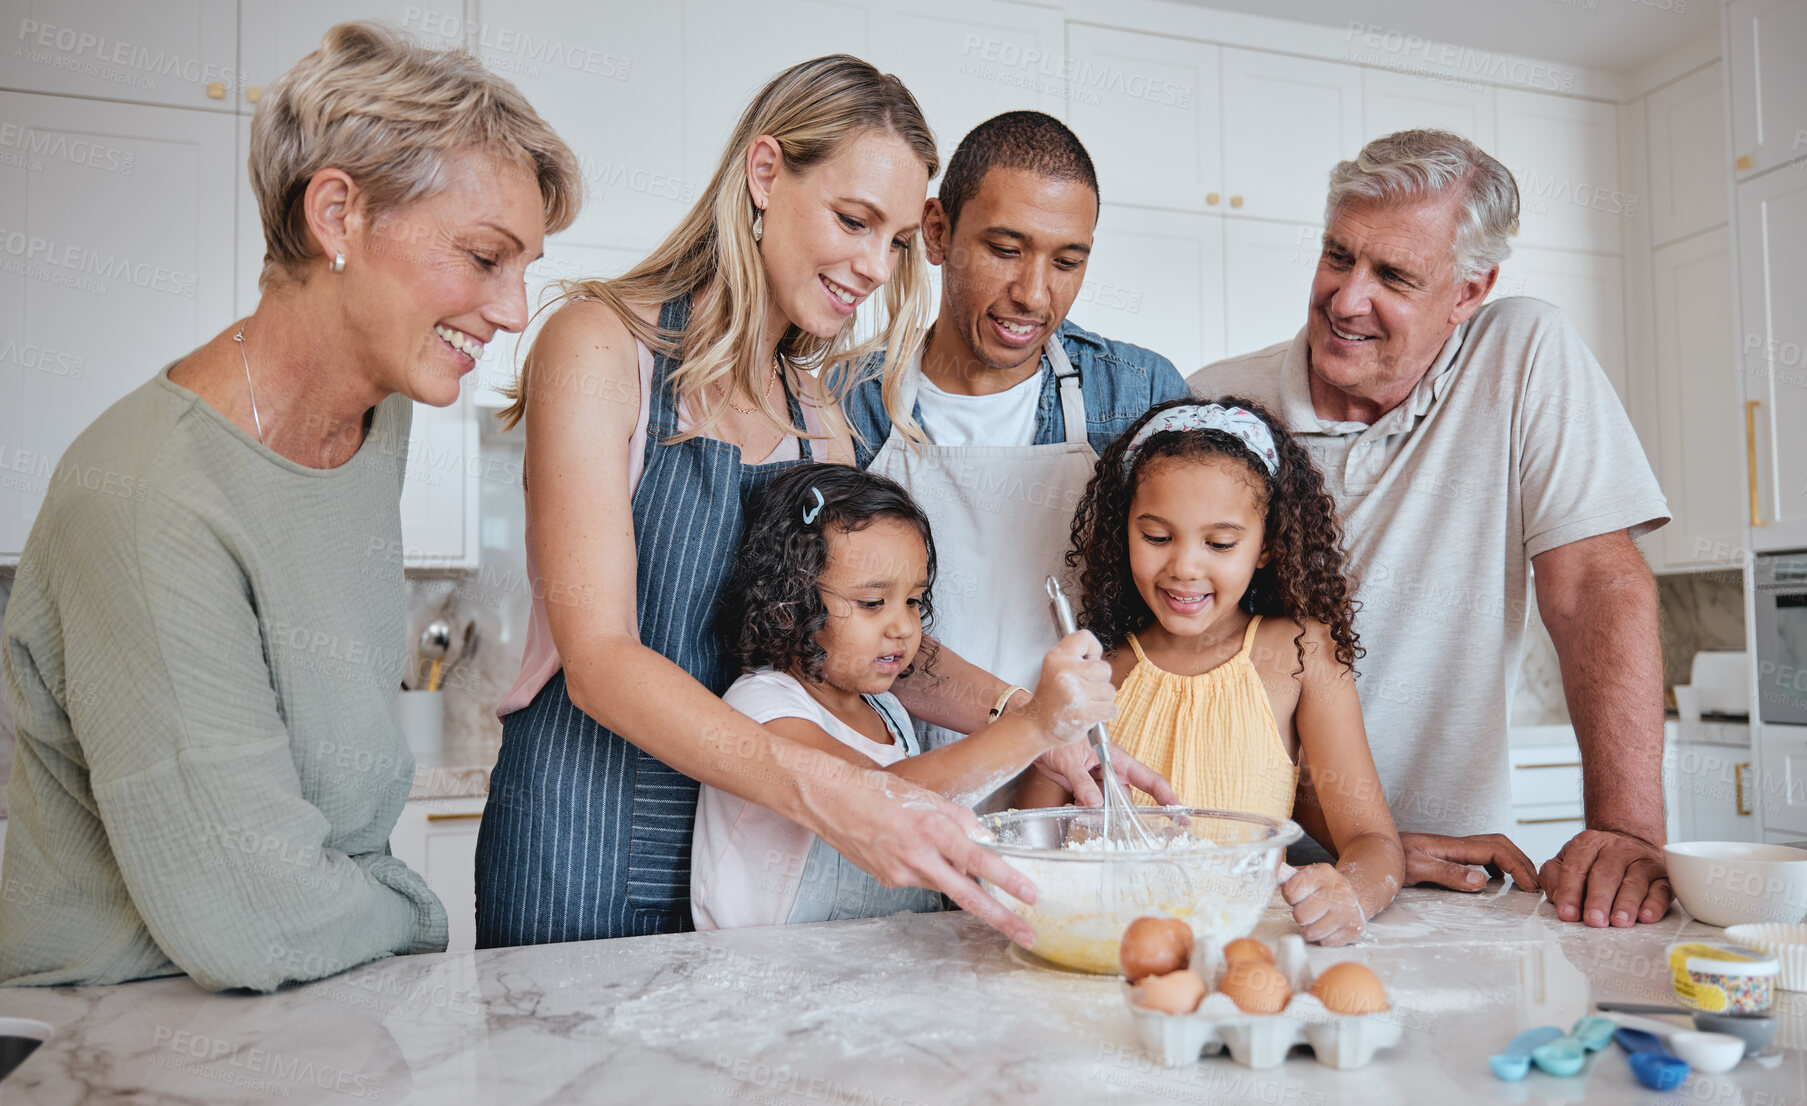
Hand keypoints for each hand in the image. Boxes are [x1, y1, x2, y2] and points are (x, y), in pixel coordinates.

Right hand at [804, 769, 1038, 945]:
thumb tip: (985, 840)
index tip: (1031, 895)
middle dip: (1001, 917)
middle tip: (1028, 934)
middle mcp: (918, 858)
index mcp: (931, 830)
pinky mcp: (889, 881)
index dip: (1007, 879)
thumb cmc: (879, 792)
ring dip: (953, 876)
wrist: (832, 801)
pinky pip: (921, 879)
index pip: (978, 860)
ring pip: (943, 883)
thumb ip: (961, 819)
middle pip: (967, 895)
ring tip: (930, 845)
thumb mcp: (927, 796)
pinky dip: (927, 868)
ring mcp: (901, 875)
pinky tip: (910, 848)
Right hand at [1024, 631, 1117, 746]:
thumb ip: (1076, 657)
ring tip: (1083, 702)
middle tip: (1082, 688)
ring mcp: (1075, 693)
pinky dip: (1104, 713)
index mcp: (1057, 658)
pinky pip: (1111, 708)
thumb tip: (1098, 654)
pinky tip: (1088, 713)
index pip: (1084, 638)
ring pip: (1109, 690)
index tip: (1088, 660)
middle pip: (1105, 667)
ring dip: (1101, 699)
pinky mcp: (1084, 713)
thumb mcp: (1055, 668)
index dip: (1093, 649)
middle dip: (1099, 680)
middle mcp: (1065, 672)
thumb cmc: (1051, 698)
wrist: (1038, 726)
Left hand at [1032, 742, 1179, 806]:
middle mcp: (1114, 771)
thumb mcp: (1069, 760)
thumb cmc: (1056, 737)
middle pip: (1127, 800)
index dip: (1167, 797)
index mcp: (1118, 759)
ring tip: (1074, 808)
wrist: (1037, 737)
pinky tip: (1068, 806)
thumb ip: (1081, 782)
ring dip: (1093, 813)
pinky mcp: (1088, 787)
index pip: (1150, 780)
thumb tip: (1095, 803)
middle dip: (1114, 814)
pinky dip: (1082, 810)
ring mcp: (1101, 780)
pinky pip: (1093, 806)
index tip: (1180, 814)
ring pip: (1108, 806)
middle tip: (1093, 817)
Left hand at [1280, 862, 1364, 944]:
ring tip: (1317, 919)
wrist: (1353, 896)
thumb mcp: (1306, 875)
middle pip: (1300, 915)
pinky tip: (1329, 926)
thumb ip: (1287, 877)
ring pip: (1311, 932)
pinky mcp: (1354, 928)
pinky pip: (1325, 941)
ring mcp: (1348, 910)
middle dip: (1300, 915)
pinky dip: (1323, 936)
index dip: (1290, 897)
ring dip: (1310, 928)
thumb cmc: (1322, 888)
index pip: (1290, 892)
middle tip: (1308, 910)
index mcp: (1322, 873)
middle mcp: (1338, 890)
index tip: (1297, 896)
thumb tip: (1269, 877)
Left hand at [1400, 831, 1539, 892]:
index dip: (1518, 867)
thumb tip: (1482, 881)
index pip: (1496, 851)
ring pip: (1491, 847)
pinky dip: (1495, 864)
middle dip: (1522, 861)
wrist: (1370, 849)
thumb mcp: (1417, 869)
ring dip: (1512, 861)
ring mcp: (1451, 848)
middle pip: (1499, 844)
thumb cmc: (1389, 860)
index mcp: (1453, 847)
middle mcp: (1455, 844)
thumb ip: (1448, 874)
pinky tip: (1493, 880)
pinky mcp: (1445, 854)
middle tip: (1537, 885)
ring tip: (1524, 882)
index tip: (1530, 887)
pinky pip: (1478, 855)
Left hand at [1538, 828, 1670, 927]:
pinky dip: (1654, 904)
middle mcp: (1617, 849)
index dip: (1570, 891)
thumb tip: (1559, 900)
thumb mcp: (1566, 860)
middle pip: (1606, 875)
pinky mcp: (1663, 875)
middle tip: (1594, 921)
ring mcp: (1642, 861)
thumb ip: (1555, 878)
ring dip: (1626, 904)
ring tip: (1619, 921)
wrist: (1630, 840)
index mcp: (1588, 844)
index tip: (1568, 913)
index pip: (1576, 868)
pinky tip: (1646, 916)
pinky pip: (1661, 889)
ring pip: (1634, 882)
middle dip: (1598, 900)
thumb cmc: (1595, 859)